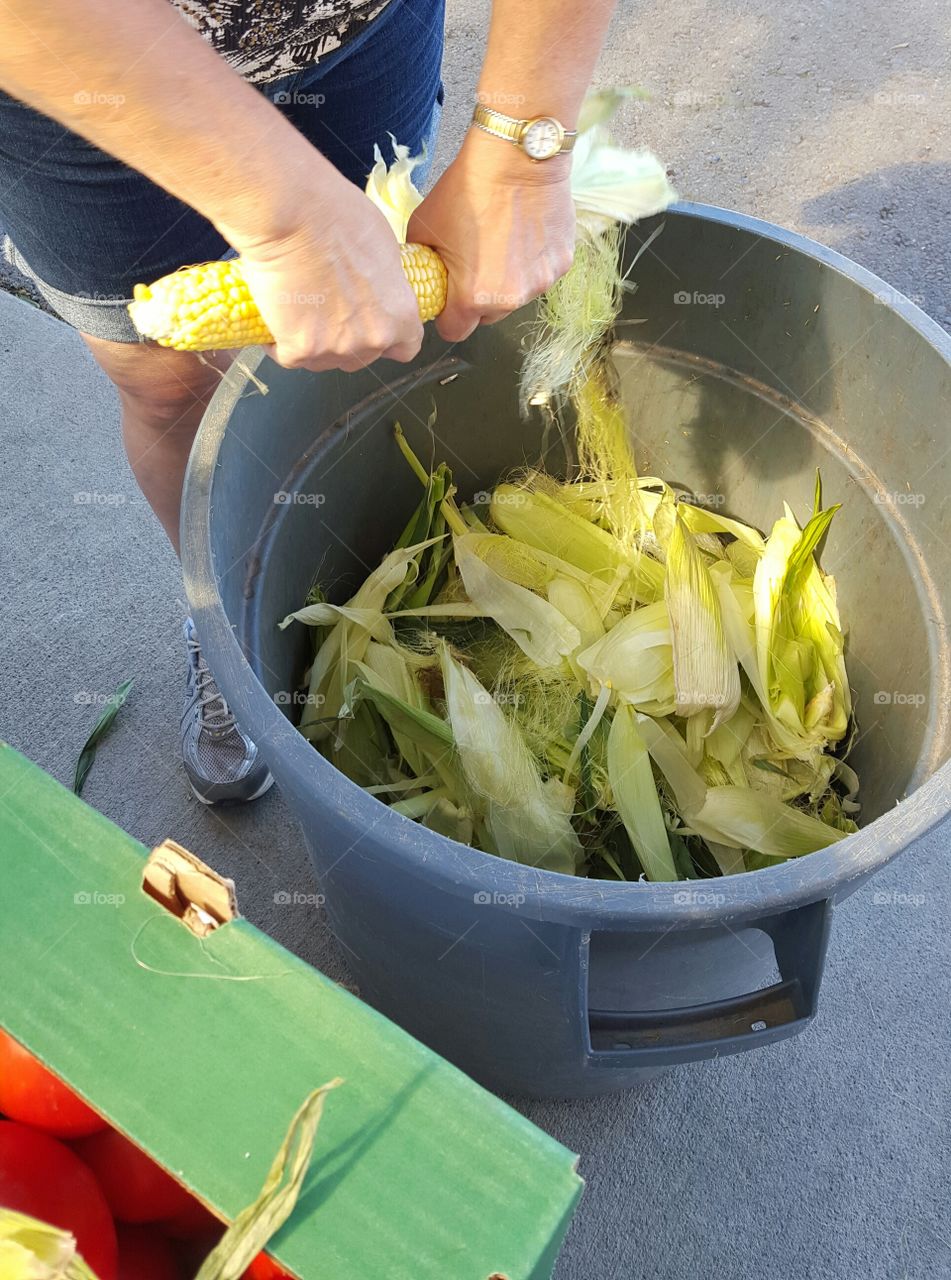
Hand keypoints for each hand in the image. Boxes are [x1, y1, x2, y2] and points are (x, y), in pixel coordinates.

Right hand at [232, 172, 422, 371]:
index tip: (375, 326)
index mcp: (400, 316)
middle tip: (329, 308)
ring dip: (315, 343)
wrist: (292, 215)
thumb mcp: (384, 248)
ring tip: (301, 309)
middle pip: (363, 357)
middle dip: (348, 340)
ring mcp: (334, 349)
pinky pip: (289, 357)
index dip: (390, 338)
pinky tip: (276, 319)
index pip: (406, 348)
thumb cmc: (338, 218)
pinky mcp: (299, 350)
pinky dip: (280, 343)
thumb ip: (386, 284)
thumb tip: (377, 290)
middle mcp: (371, 340)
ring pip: (325, 360)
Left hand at [407, 127, 575, 342]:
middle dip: (479, 299)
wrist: (516, 156)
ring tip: (501, 242)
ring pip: (516, 296)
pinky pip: (540, 275)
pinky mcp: (562, 264)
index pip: (455, 331)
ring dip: (507, 281)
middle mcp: (510, 299)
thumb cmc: (466, 190)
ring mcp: (540, 283)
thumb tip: (425, 280)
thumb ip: (423, 267)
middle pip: (488, 317)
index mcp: (473, 298)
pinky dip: (531, 262)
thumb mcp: (424, 230)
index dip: (448, 315)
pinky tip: (524, 233)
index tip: (447, 296)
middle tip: (475, 263)